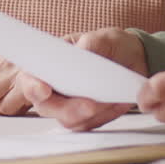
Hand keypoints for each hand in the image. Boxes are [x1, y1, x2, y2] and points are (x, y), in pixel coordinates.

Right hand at [20, 28, 146, 130]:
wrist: (134, 61)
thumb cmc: (113, 47)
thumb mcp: (106, 38)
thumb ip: (93, 43)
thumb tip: (82, 52)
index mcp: (50, 62)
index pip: (29, 77)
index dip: (32, 86)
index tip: (44, 90)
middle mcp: (54, 86)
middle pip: (45, 106)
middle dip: (66, 108)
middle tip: (89, 104)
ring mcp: (68, 104)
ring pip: (67, 119)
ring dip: (88, 113)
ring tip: (107, 100)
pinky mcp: (85, 117)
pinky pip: (88, 125)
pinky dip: (102, 116)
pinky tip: (114, 102)